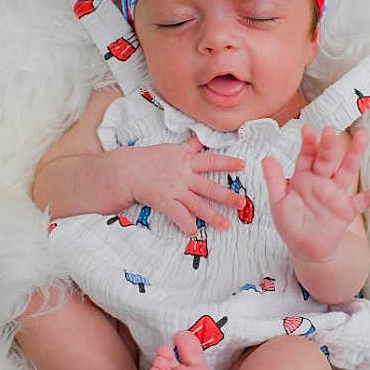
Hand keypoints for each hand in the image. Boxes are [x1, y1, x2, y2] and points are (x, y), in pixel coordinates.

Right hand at [129, 136, 246, 234]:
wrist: (127, 170)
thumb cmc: (150, 159)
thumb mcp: (172, 149)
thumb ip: (190, 146)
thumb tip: (201, 137)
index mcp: (187, 161)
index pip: (211, 161)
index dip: (227, 163)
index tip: (243, 165)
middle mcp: (183, 176)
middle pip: (209, 187)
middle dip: (227, 196)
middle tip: (242, 203)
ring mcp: (174, 190)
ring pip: (197, 204)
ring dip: (212, 216)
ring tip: (226, 226)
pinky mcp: (163, 201)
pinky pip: (177, 214)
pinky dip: (186, 223)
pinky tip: (194, 232)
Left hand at [262, 126, 369, 263]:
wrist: (305, 249)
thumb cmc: (290, 225)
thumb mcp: (278, 203)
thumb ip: (274, 182)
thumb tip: (266, 158)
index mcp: (303, 177)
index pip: (306, 156)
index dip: (307, 145)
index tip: (307, 130)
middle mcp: (321, 181)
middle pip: (327, 159)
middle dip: (328, 146)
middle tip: (330, 131)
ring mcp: (336, 193)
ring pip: (347, 170)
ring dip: (354, 154)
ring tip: (363, 136)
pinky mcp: (347, 209)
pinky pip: (365, 199)